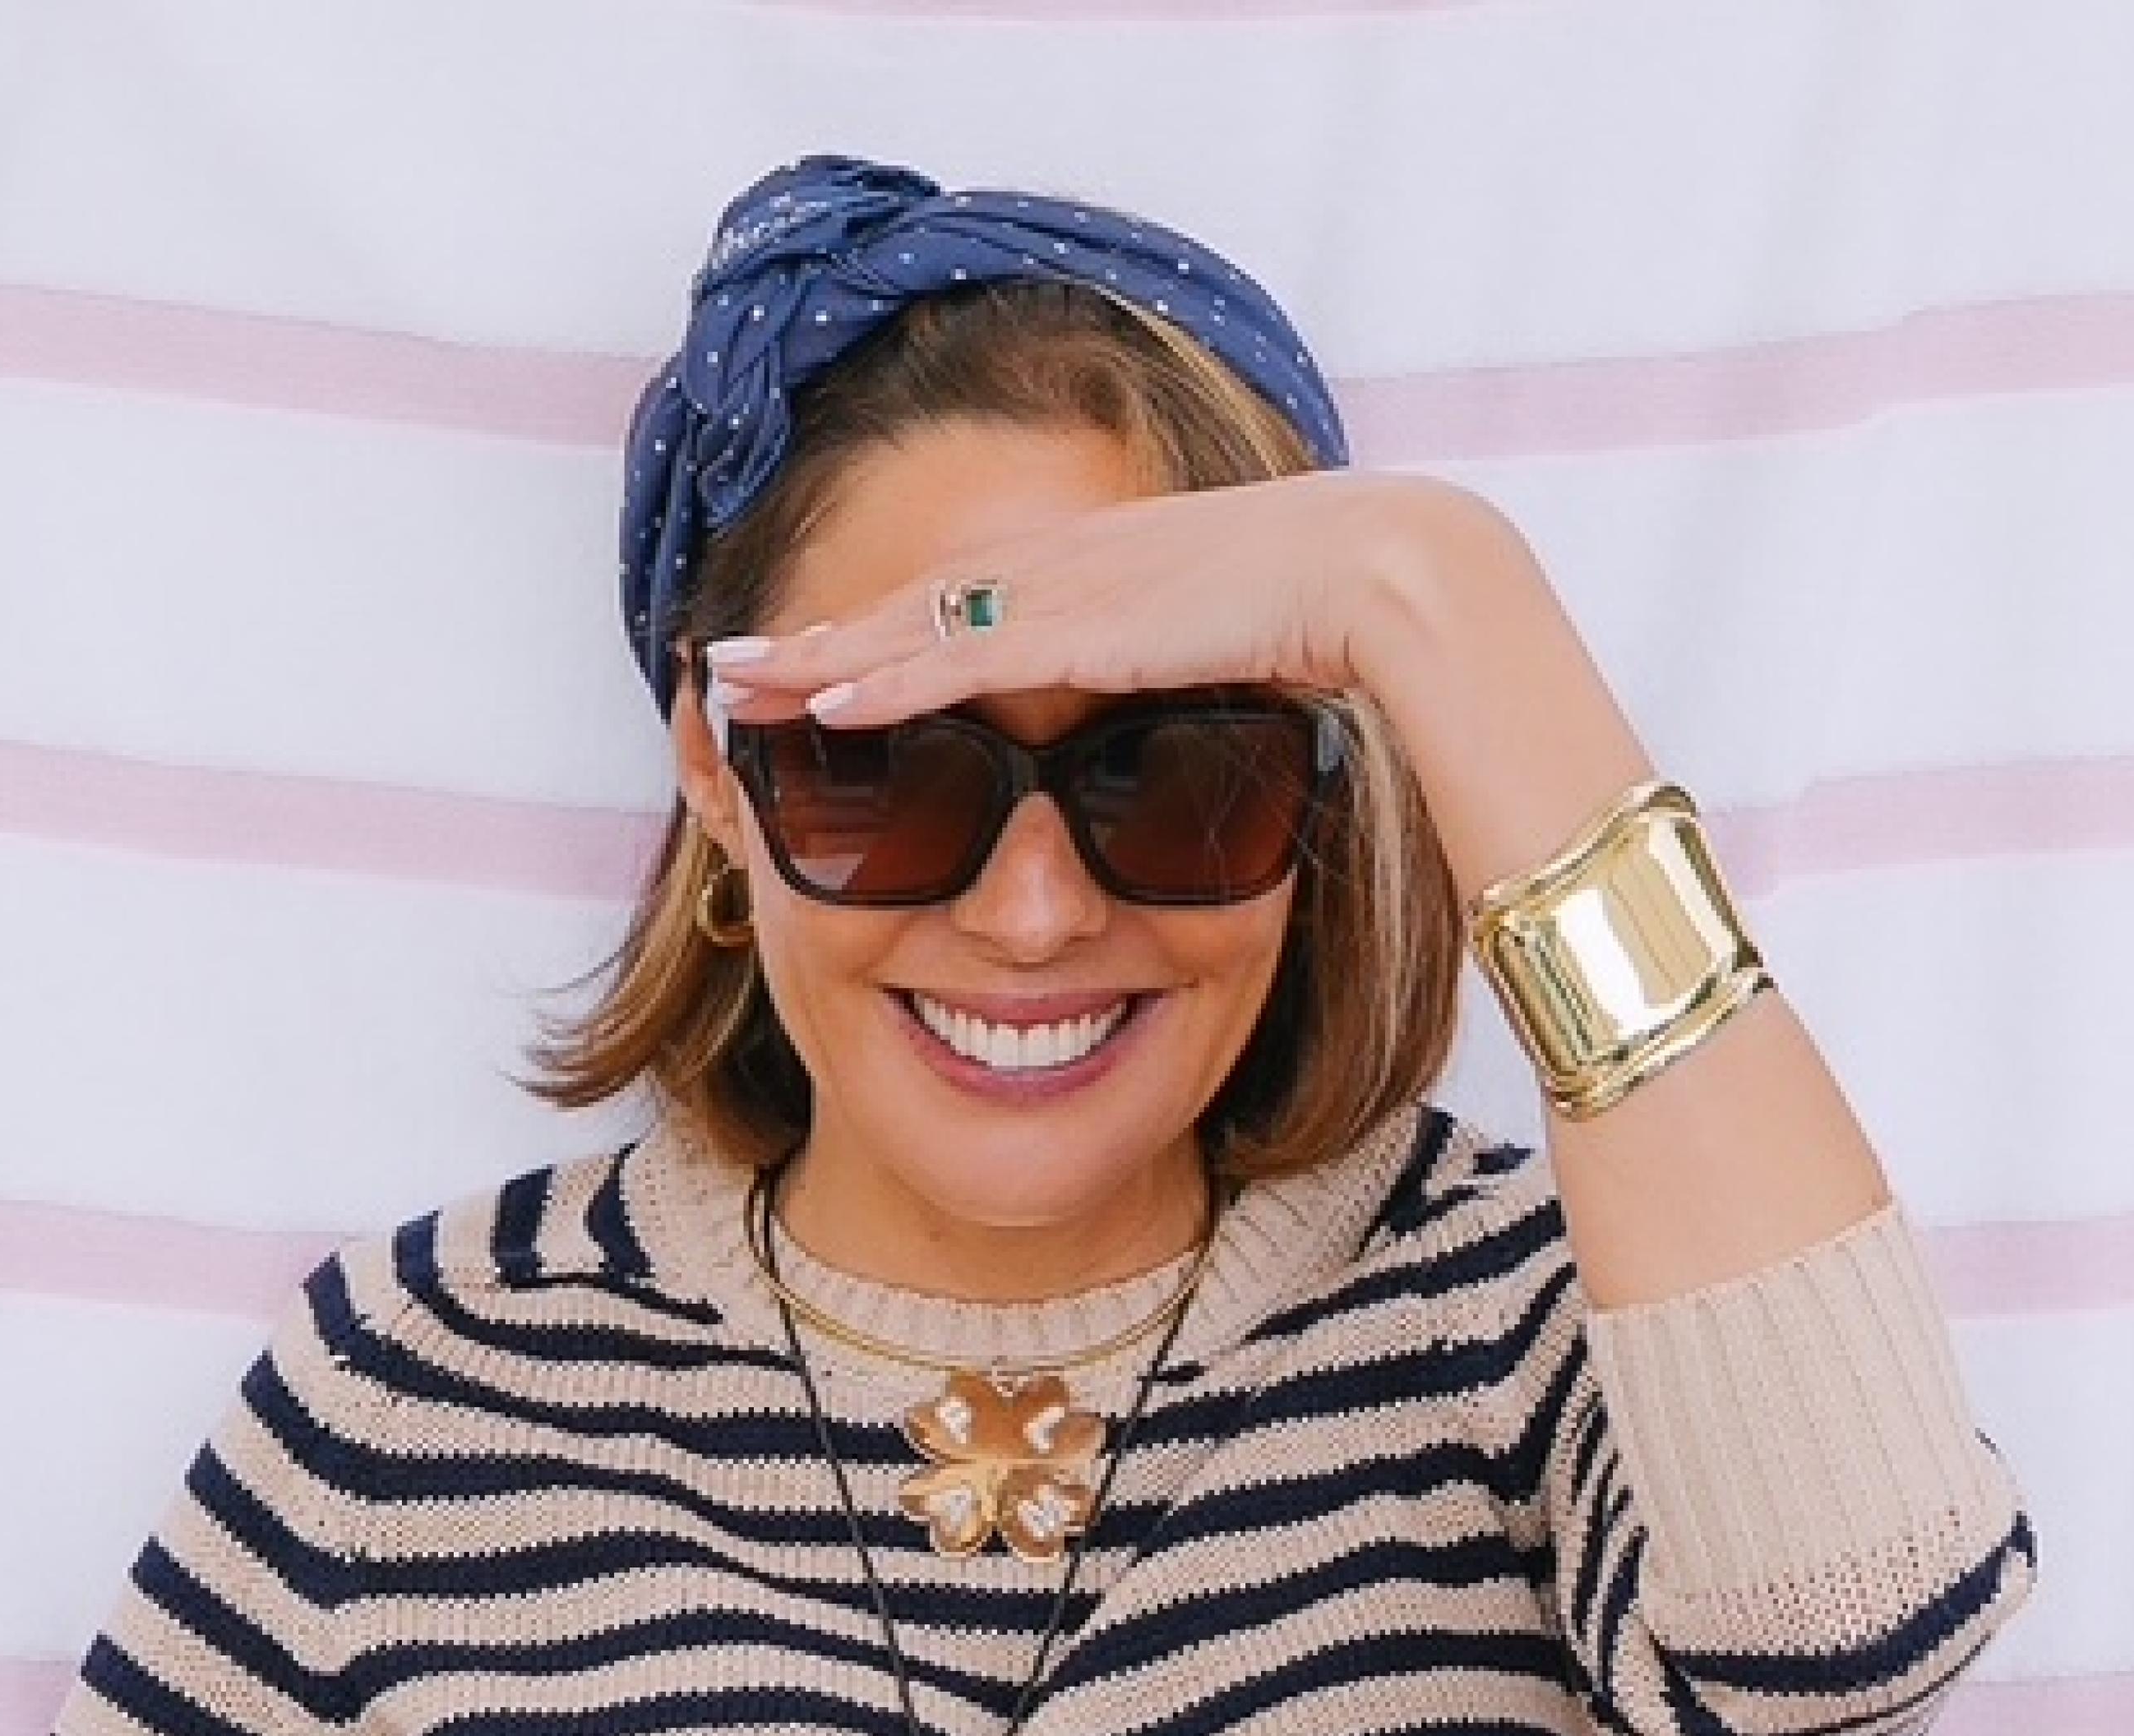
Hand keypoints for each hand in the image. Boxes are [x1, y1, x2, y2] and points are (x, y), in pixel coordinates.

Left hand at [703, 468, 1650, 905]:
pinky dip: (886, 680)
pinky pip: (960, 658)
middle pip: (914, 610)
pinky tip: (823, 702)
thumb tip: (1191, 768)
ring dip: (821, 660)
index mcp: (1113, 579)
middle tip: (730, 672)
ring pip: (913, 628)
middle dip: (819, 642)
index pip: (972, 610)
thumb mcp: (1252, 680)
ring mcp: (1076, 589)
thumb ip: (1199, 713)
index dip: (888, 642)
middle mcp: (1075, 570)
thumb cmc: (1360, 634)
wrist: (1403, 583)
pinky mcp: (1089, 621)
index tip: (820, 673)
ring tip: (738, 688)